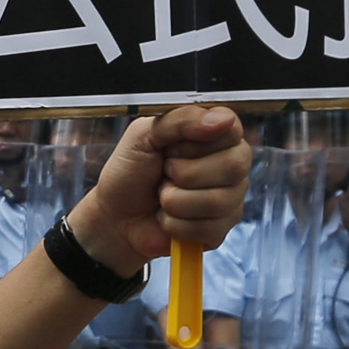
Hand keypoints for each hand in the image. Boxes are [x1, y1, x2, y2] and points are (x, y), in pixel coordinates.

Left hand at [69, 104, 251, 272]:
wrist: (115, 215)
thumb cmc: (130, 172)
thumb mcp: (145, 134)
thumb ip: (181, 119)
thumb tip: (221, 119)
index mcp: (216, 134)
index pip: (231, 128)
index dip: (195, 142)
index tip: (170, 148)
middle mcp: (231, 164)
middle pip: (233, 166)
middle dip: (184, 173)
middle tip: (165, 172)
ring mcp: (230, 198)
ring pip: (217, 201)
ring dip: (175, 201)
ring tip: (163, 195)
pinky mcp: (220, 229)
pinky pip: (207, 228)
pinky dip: (174, 224)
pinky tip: (167, 217)